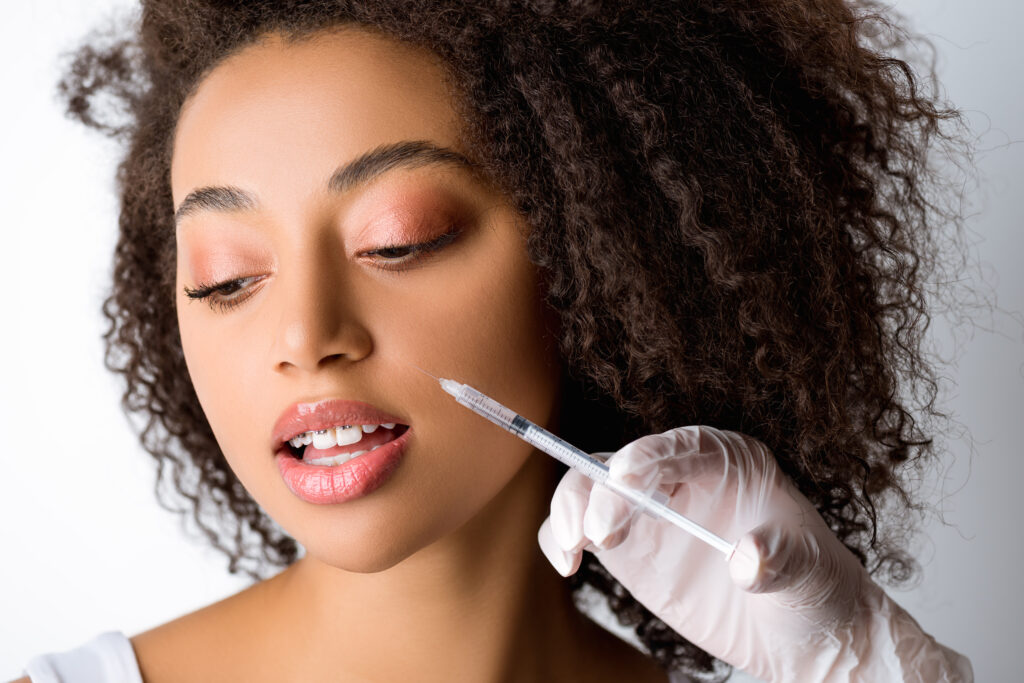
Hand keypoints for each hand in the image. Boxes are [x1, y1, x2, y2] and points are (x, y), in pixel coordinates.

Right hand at [537, 426, 972, 681]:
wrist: (804, 636)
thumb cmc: (815, 590)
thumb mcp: (810, 573)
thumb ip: (779, 560)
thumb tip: (744, 560)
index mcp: (730, 462)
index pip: (682, 447)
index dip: (650, 456)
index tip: (625, 478)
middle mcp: (682, 477)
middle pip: (624, 464)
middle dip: (603, 492)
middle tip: (602, 534)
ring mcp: (650, 511)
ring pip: (590, 489)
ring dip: (571, 509)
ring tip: (573, 547)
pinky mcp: (629, 547)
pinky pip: (580, 529)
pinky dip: (560, 537)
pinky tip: (567, 563)